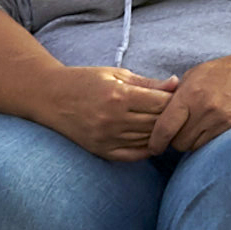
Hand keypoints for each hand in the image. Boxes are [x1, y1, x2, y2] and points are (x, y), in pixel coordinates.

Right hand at [36, 61, 179, 160]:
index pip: (161, 103)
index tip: (180, 98)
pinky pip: (133, 155)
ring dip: (161, 133)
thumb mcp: (116, 74)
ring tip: (167, 125)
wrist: (50, 97)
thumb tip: (176, 84)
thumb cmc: (84, 81)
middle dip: (171, 117)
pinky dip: (147, 149)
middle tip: (178, 113)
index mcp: (118, 95)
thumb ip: (147, 83)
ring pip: (148, 140)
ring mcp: (106, 138)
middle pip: (157, 123)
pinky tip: (152, 140)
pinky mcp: (101, 150)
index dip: (175, 100)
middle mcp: (113, 119)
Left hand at [157, 45, 230, 151]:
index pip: (164, 125)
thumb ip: (180, 92)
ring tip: (199, 130)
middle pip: (177, 141)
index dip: (155, 140)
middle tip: (180, 134)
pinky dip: (207, 142)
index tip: (153, 147)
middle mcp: (202, 106)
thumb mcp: (200, 73)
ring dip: (192, 143)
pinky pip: (210, 145)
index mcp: (190, 91)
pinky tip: (212, 131)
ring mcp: (219, 118)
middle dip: (175, 141)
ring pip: (193, 146)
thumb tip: (161, 111)